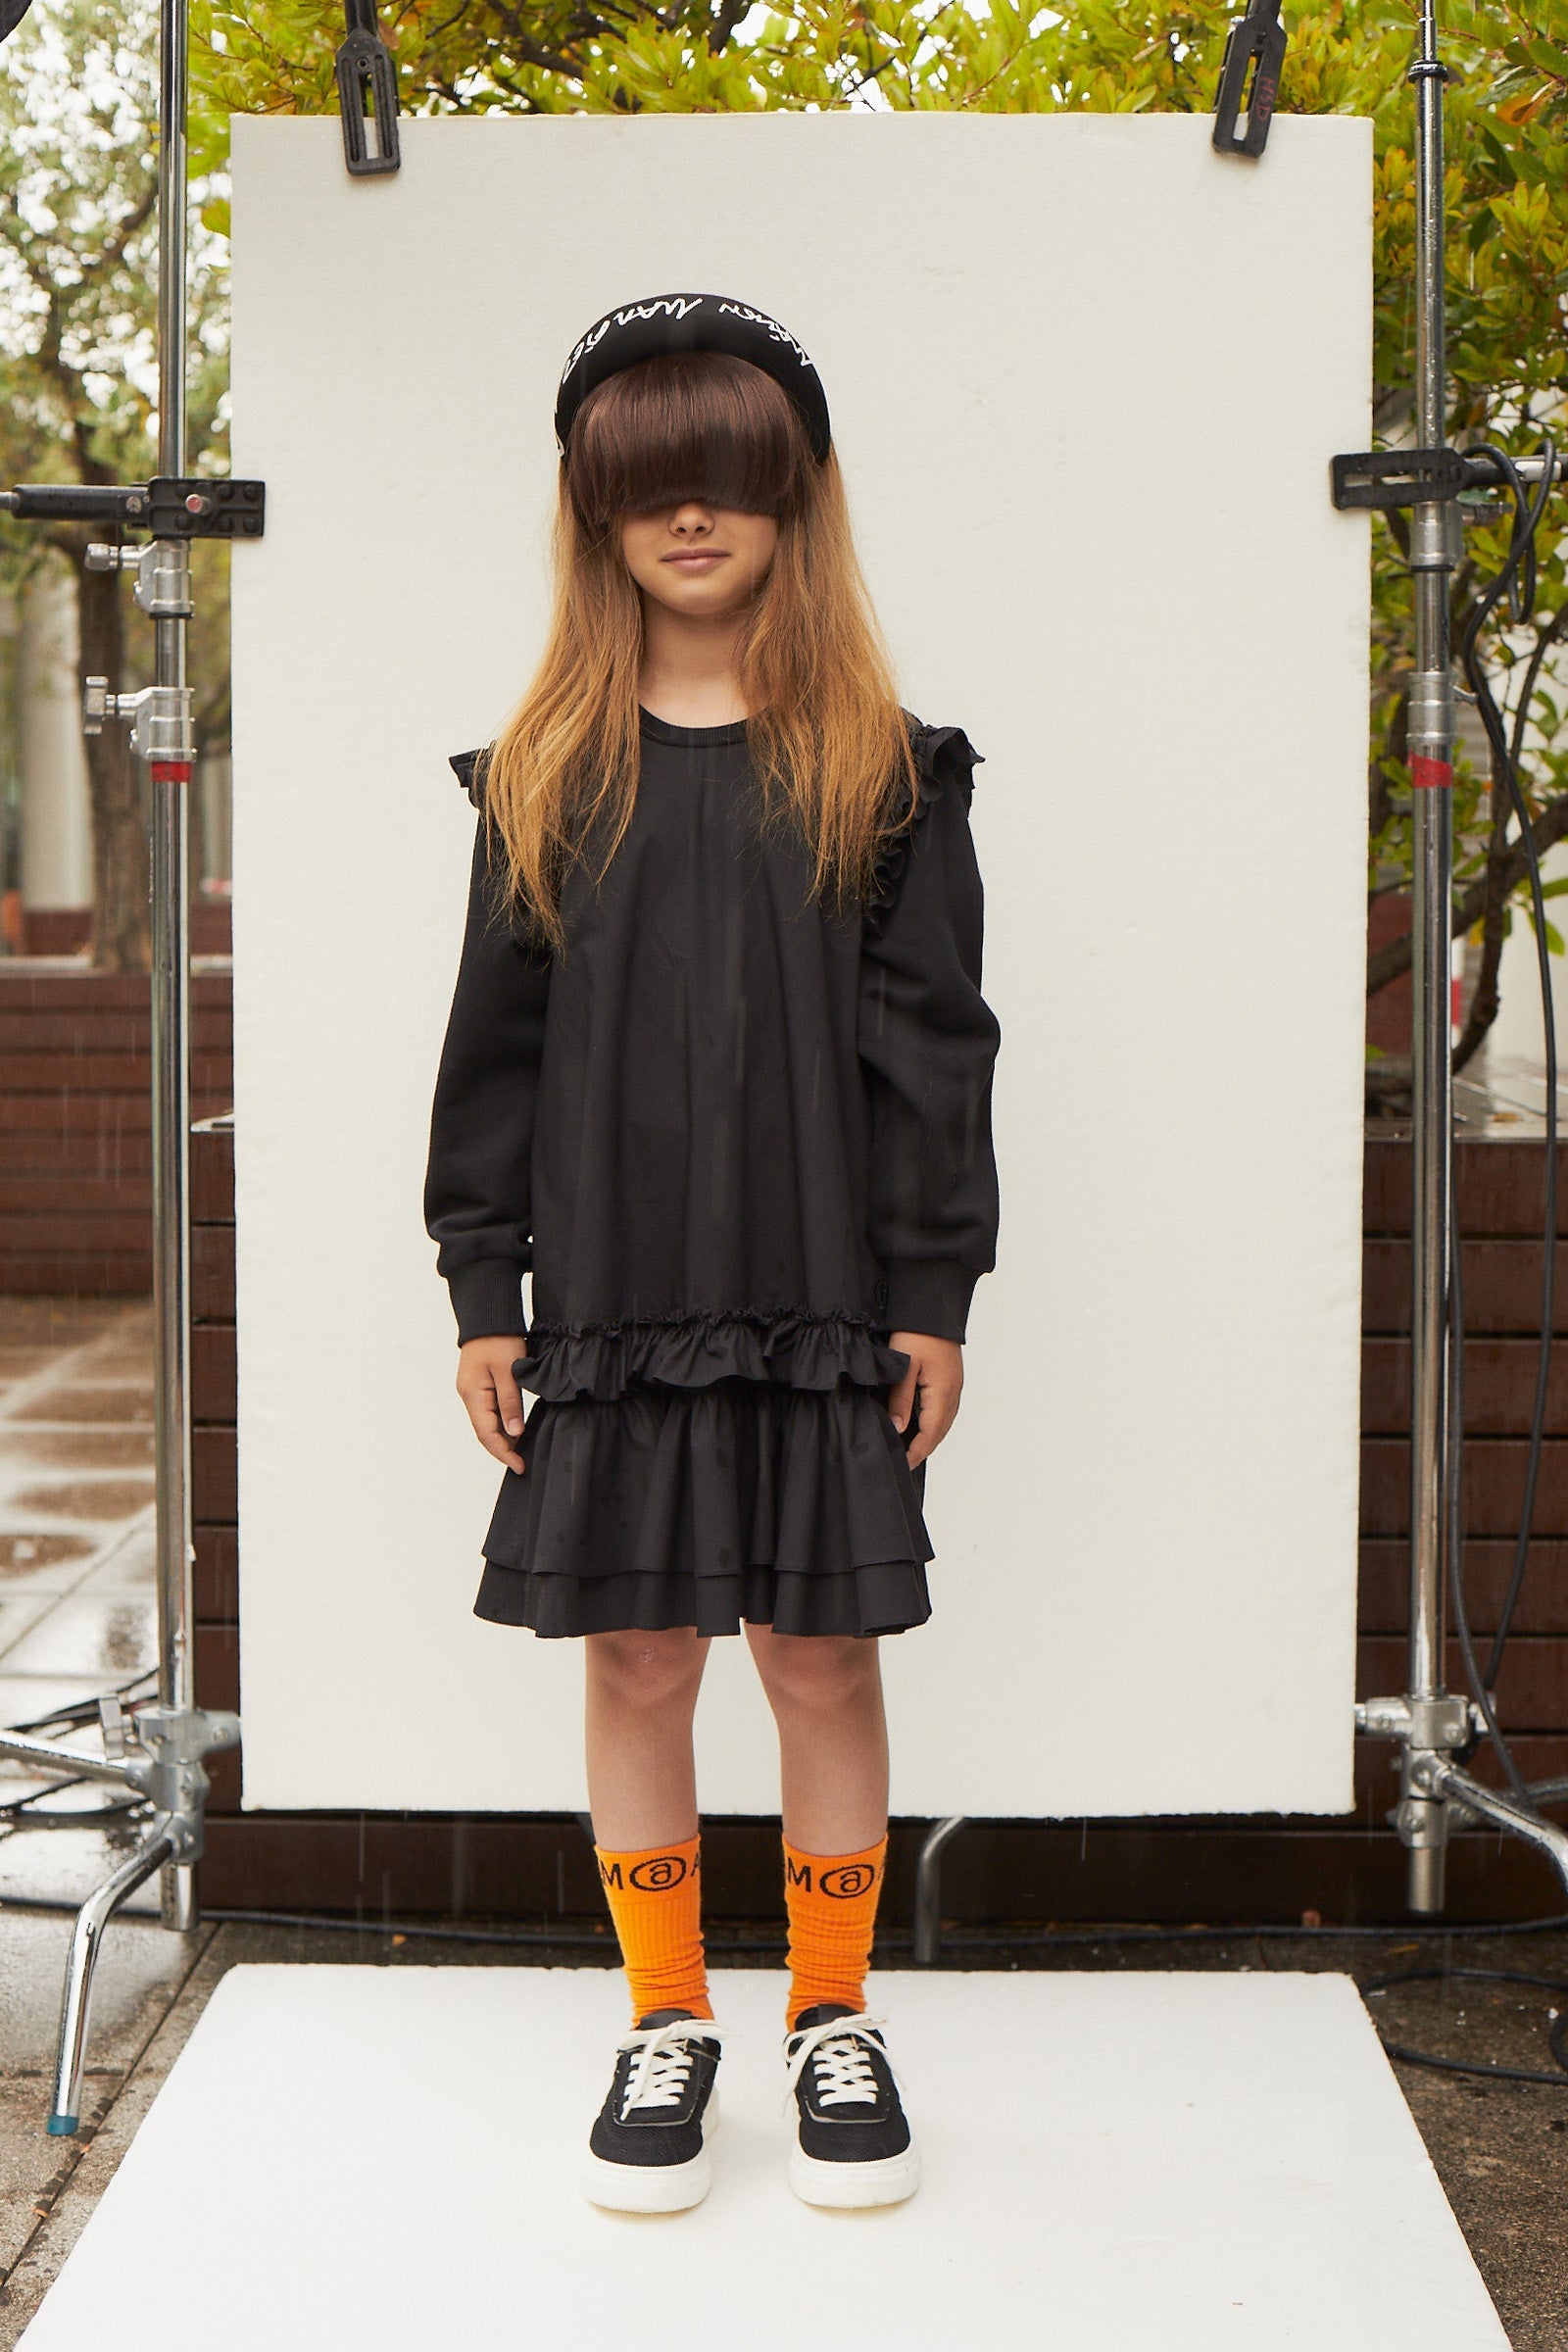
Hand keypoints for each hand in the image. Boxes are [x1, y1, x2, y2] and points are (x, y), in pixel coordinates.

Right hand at [457, 1335, 528, 1474]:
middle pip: (484, 1431)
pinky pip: (487, 1411)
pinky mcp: (478, 1385)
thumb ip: (511, 1403)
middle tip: (522, 1462)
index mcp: (473, 1394)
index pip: (486, 1433)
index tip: (519, 1465)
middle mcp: (468, 1396)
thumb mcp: (509, 1371)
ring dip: (501, 1438)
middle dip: (502, 1449)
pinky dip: (500, 1423)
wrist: (488, 1317)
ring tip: (521, 1449)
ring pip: (486, 1423)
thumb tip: (514, 1432)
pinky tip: (513, 1428)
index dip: (503, 1453)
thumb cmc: (499, 1339)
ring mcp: (472, 1391)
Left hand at [886, 1331, 962, 1469]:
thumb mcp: (904, 1367)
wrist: (934, 1308)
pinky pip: (943, 1410)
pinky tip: (917, 1423)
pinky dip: (931, 1422)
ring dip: (927, 1437)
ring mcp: (954, 1387)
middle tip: (901, 1460)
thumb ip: (900, 1400)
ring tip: (907, 1446)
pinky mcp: (951, 1380)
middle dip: (921, 1449)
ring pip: (942, 1422)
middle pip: (939, 1433)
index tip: (901, 1465)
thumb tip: (898, 1428)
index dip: (915, 1453)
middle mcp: (953, 1394)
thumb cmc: (917, 1333)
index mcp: (942, 1394)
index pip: (930, 1435)